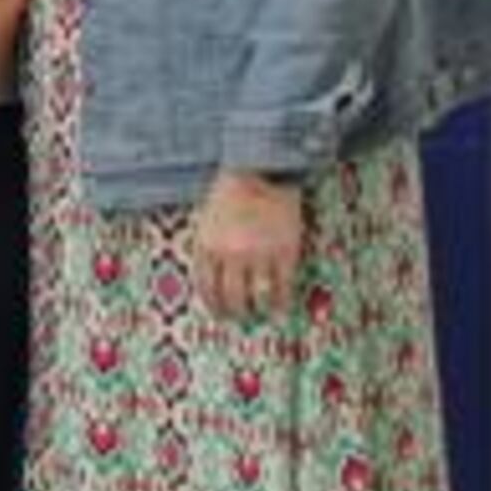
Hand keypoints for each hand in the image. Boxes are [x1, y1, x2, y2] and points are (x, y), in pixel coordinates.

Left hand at [192, 171, 304, 320]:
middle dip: (234, 312)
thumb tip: (211, 279)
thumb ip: (208, 247)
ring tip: (261, 315)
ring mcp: (259, 254)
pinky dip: (282, 301)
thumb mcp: (206, 220)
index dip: (212, 304)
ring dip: (258, 309)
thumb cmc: (228, 194)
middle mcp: (230, 255)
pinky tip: (282, 308)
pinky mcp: (284, 252)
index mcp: (206, 246)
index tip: (218, 314)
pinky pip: (283, 285)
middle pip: (230, 296)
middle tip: (239, 318)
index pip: (205, 286)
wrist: (260, 172)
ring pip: (257, 295)